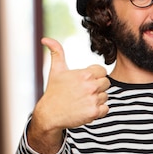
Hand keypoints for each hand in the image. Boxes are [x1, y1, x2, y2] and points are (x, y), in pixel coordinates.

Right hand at [28, 37, 109, 153]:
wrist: (49, 114)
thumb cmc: (54, 91)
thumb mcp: (56, 70)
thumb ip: (57, 52)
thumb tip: (46, 39)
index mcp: (85, 74)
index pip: (102, 71)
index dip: (95, 76)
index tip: (85, 81)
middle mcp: (91, 86)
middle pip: (106, 83)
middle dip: (97, 87)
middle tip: (83, 92)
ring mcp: (93, 100)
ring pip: (105, 96)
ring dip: (97, 99)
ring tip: (83, 101)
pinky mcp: (94, 113)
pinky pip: (106, 109)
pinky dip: (98, 110)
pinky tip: (86, 109)